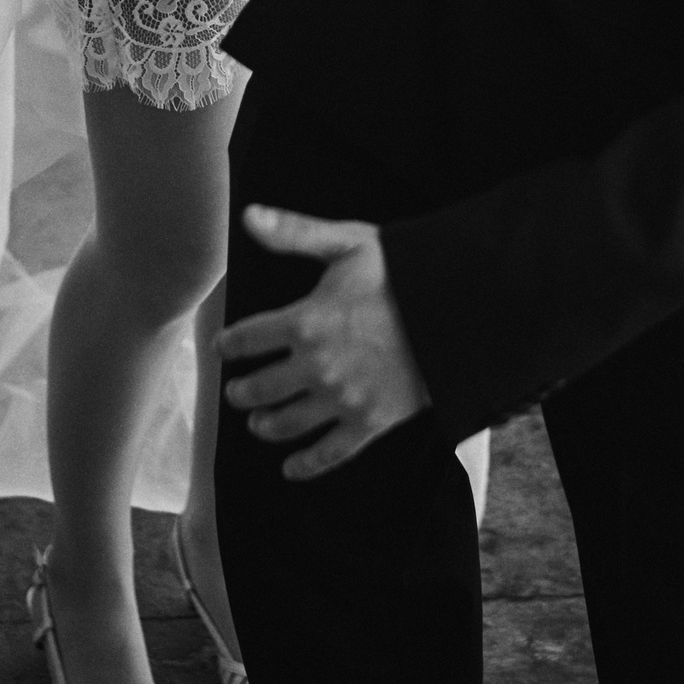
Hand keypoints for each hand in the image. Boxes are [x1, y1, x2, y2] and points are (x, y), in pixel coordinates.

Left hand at [216, 206, 429, 478]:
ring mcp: (342, 399)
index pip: (247, 339)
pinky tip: (291, 468)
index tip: (224, 348)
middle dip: (241, 391)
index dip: (229, 345)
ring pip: (285, 424)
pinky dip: (305, 465)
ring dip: (264, 426)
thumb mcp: (348, 244)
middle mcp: (316, 366)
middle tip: (236, 392)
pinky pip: (327, 453)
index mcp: (305, 322)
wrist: (459, 311)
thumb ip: (295, 233)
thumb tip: (248, 215)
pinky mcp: (369, 423)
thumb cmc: (402, 272)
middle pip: (259, 389)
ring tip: (257, 424)